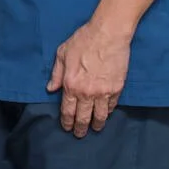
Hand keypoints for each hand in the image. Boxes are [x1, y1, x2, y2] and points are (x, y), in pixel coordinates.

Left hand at [47, 18, 130, 137]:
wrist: (108, 34)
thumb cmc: (83, 41)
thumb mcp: (62, 54)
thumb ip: (56, 74)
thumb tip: (51, 89)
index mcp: (71, 85)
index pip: (67, 110)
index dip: (67, 121)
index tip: (67, 128)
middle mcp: (86, 92)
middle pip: (83, 117)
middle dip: (80, 128)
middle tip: (79, 134)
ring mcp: (103, 92)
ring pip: (100, 116)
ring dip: (96, 124)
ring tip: (95, 129)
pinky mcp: (117, 89)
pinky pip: (112, 106)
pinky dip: (108, 112)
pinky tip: (105, 114)